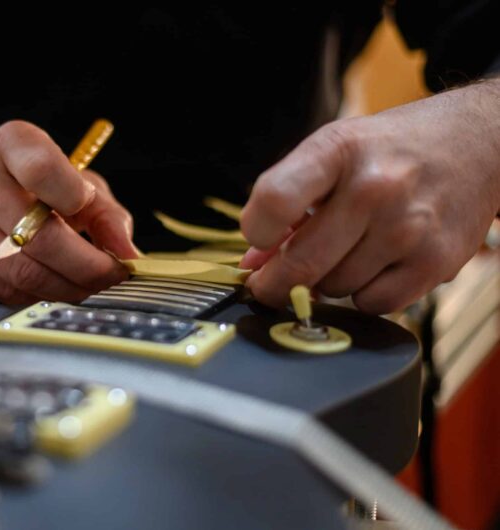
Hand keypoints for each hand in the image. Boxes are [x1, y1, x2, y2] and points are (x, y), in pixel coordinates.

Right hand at [0, 120, 137, 304]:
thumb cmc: (39, 189)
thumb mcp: (77, 184)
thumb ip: (106, 213)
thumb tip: (126, 253)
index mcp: (10, 144)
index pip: (41, 170)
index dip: (76, 199)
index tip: (98, 217)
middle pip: (39, 236)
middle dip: (88, 266)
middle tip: (113, 277)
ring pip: (23, 272)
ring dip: (67, 288)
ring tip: (91, 287)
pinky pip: (5, 291)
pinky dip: (39, 297)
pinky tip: (55, 289)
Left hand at [240, 79, 499, 313]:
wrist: (477, 144)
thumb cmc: (388, 151)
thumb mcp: (332, 153)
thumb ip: (287, 202)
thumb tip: (254, 263)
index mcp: (338, 150)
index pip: (275, 201)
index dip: (256, 231)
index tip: (258, 240)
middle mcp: (376, 187)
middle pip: (302, 262)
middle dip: (276, 282)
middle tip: (270, 284)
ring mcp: (409, 227)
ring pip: (335, 288)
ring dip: (326, 283)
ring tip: (343, 253)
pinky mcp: (436, 261)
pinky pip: (373, 304)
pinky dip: (363, 294)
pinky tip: (373, 266)